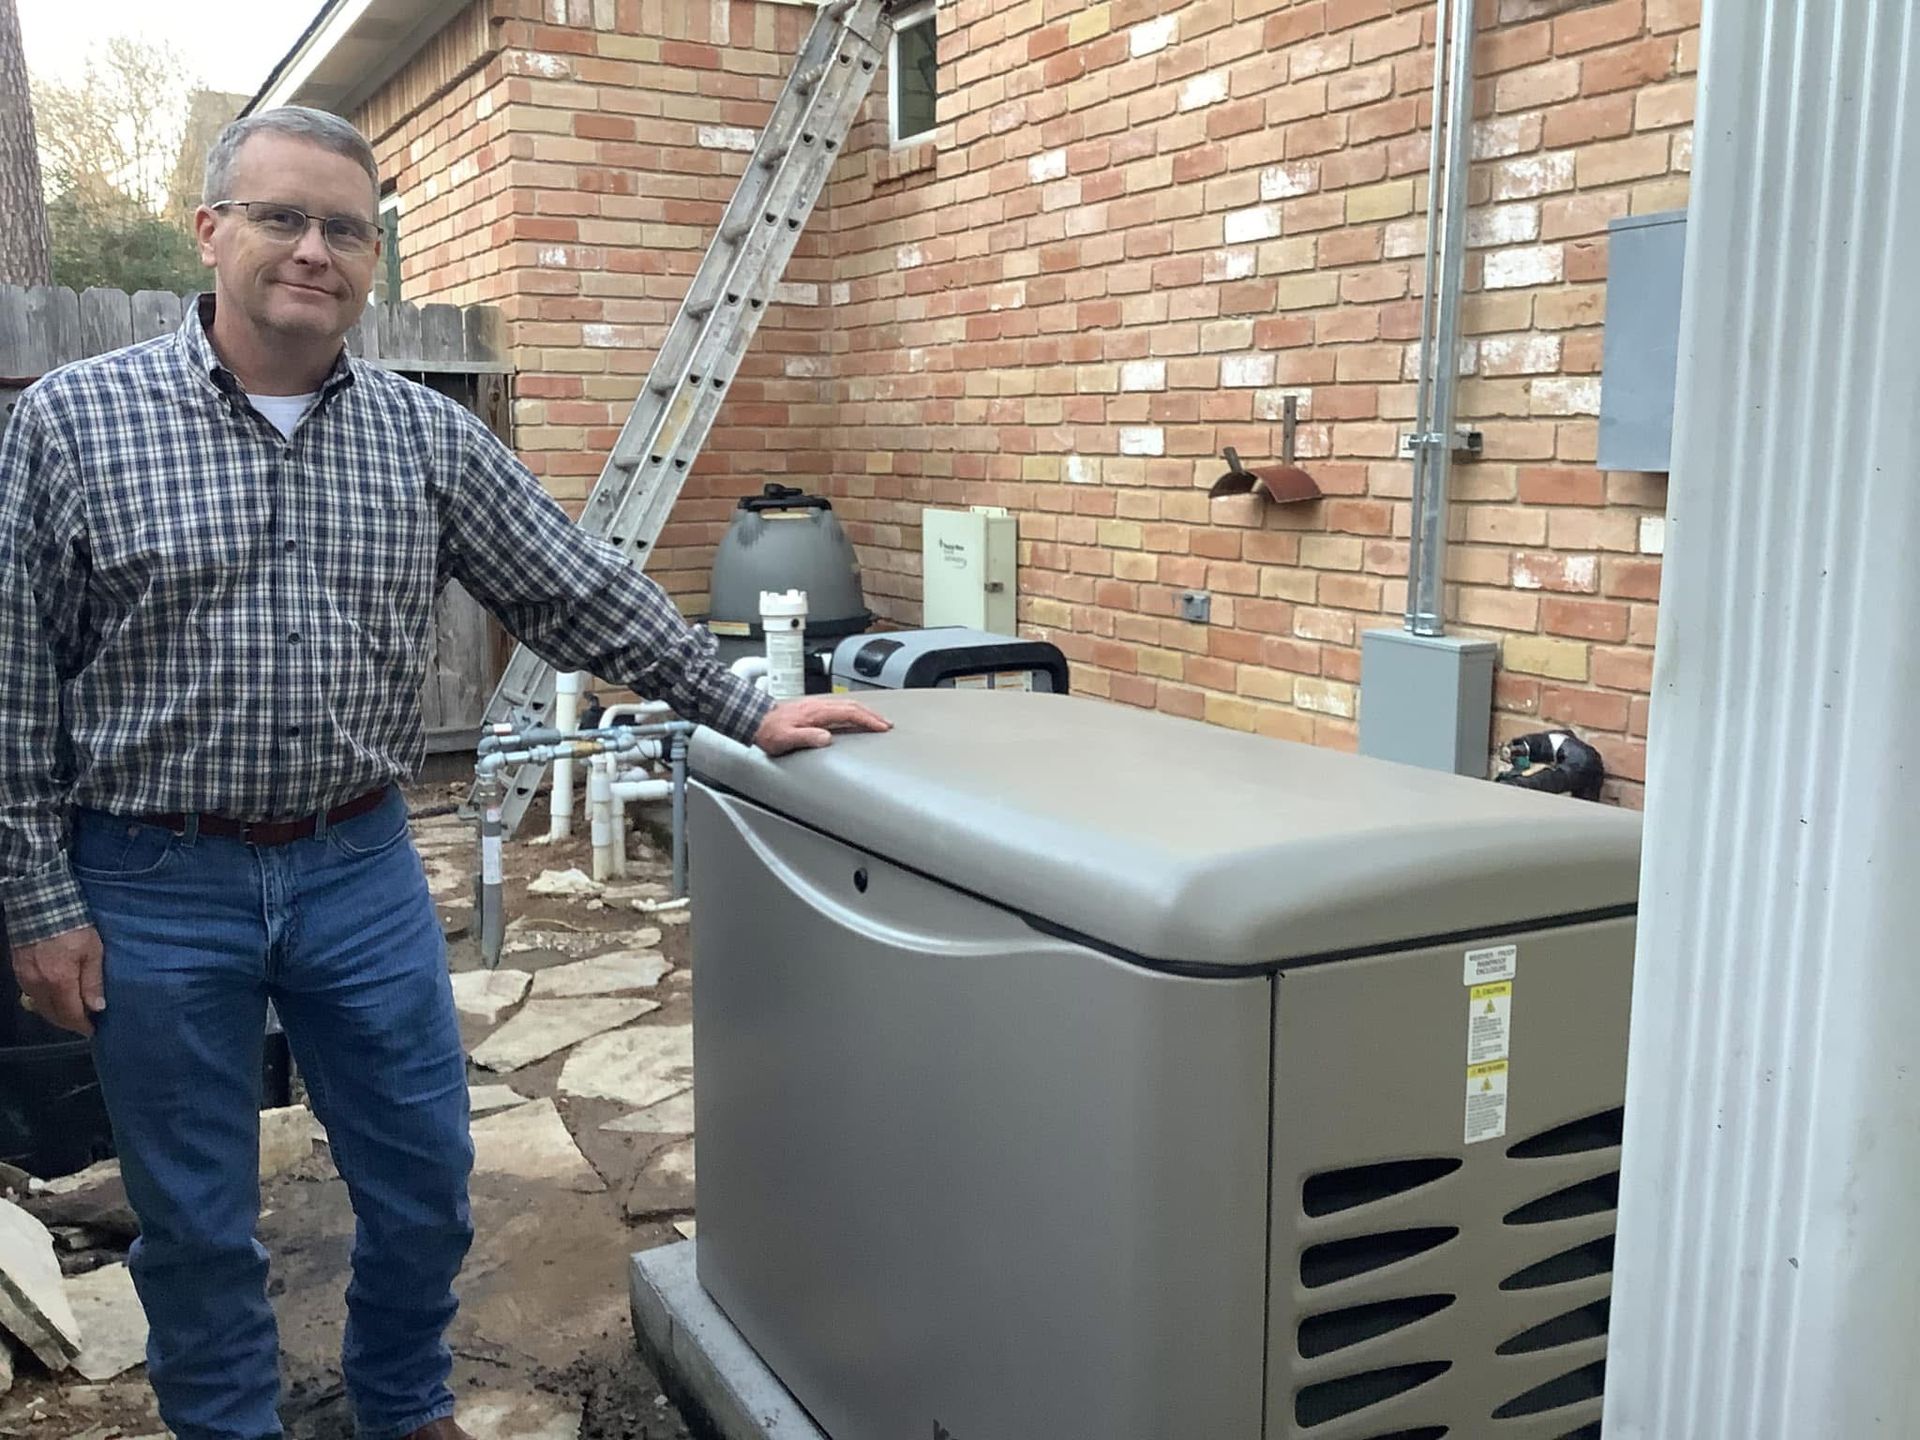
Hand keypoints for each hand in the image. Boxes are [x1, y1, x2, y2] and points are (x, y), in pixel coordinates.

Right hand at [13, 925, 106, 1036]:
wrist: (40, 907)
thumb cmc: (73, 927)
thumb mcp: (93, 951)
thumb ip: (93, 981)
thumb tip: (97, 1007)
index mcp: (59, 982)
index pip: (70, 1014)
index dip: (81, 1025)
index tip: (92, 1030)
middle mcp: (39, 985)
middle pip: (52, 1015)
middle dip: (69, 1023)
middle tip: (83, 1024)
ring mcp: (25, 979)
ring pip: (40, 1007)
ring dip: (56, 1014)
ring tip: (72, 1013)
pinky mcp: (18, 971)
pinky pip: (32, 995)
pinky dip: (44, 1002)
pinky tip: (55, 998)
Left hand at [753, 696, 891, 756]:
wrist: (755, 719)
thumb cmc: (769, 731)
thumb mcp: (785, 739)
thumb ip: (807, 738)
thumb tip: (827, 738)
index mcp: (816, 712)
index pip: (849, 713)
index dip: (868, 720)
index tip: (881, 727)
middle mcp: (818, 706)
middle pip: (852, 706)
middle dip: (872, 714)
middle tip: (886, 724)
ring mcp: (816, 705)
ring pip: (847, 704)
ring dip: (864, 712)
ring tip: (876, 720)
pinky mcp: (813, 708)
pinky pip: (839, 707)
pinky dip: (853, 711)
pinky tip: (854, 717)